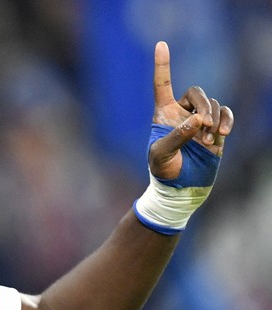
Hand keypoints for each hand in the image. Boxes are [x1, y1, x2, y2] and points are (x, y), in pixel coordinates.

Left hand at [148, 41, 233, 179]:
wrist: (180, 187)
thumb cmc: (164, 170)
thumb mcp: (162, 154)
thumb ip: (178, 136)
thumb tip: (198, 120)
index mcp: (163, 113)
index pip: (162, 84)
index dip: (162, 65)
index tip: (161, 44)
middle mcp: (181, 112)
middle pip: (196, 92)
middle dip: (203, 105)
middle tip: (204, 126)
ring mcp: (200, 120)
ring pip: (213, 104)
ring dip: (214, 120)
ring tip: (209, 140)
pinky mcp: (215, 129)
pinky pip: (226, 114)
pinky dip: (226, 121)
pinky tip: (222, 134)